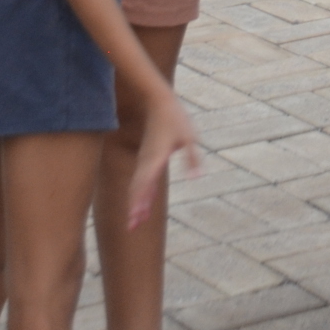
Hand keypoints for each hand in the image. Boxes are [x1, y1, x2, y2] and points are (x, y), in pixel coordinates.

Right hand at [126, 88, 201, 229]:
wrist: (158, 102)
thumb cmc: (176, 119)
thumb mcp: (190, 137)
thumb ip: (193, 158)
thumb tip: (198, 177)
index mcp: (156, 158)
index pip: (146, 183)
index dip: (141, 201)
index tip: (136, 217)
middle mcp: (146, 161)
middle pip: (138, 188)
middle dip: (135, 208)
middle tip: (131, 227)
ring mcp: (144, 160)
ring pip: (137, 186)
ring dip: (136, 203)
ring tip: (135, 222)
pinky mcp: (146, 158)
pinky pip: (140, 180)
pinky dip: (139, 193)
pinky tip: (143, 204)